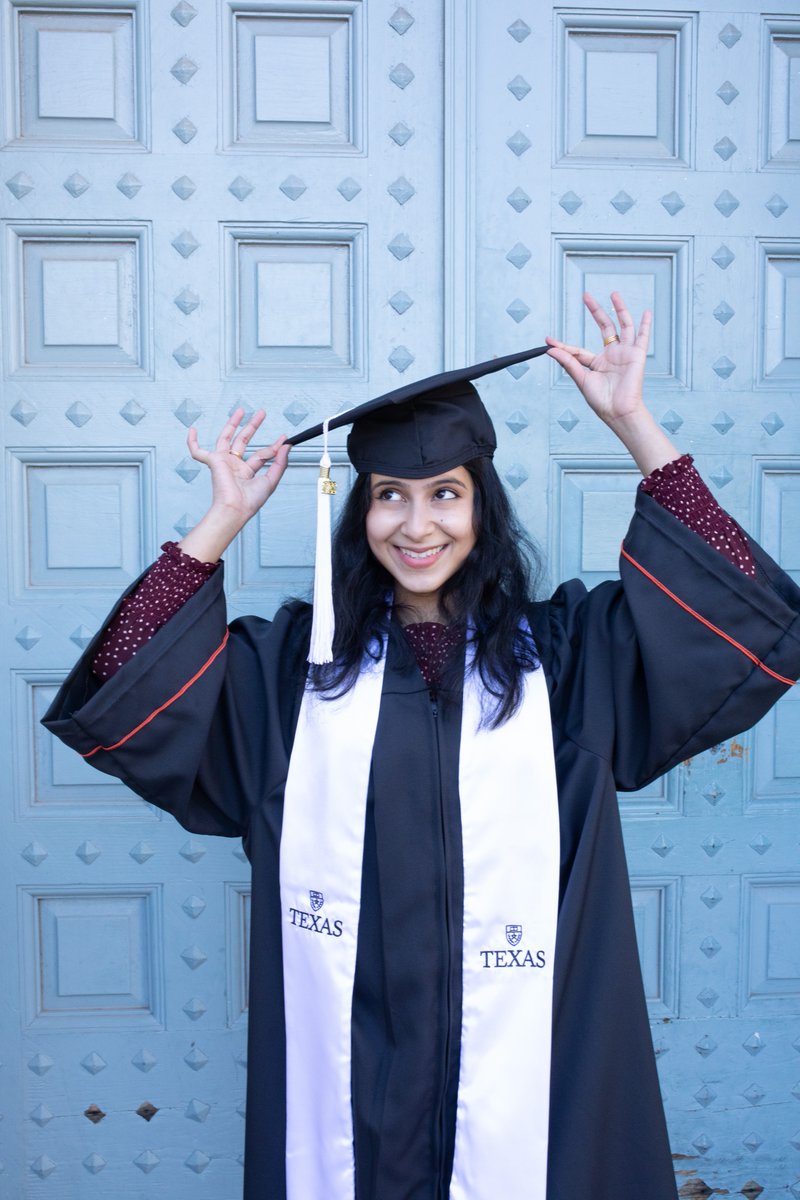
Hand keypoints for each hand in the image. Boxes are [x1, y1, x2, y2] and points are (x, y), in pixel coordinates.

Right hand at [179, 408, 290, 560]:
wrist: (235, 508)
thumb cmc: (251, 501)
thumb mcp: (271, 480)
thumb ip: (280, 462)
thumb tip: (287, 446)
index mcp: (247, 472)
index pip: (261, 454)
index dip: (274, 446)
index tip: (284, 438)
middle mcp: (234, 466)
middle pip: (243, 441)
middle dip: (252, 426)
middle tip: (261, 413)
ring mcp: (223, 462)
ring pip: (226, 438)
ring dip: (233, 423)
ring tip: (241, 410)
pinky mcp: (213, 462)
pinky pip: (197, 451)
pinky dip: (192, 442)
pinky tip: (192, 430)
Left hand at [545, 291, 649, 425]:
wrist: (618, 411)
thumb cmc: (601, 401)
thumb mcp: (581, 379)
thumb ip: (568, 362)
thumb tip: (551, 349)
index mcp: (596, 364)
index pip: (578, 350)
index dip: (563, 345)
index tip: (548, 340)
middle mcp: (611, 355)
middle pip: (604, 327)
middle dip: (595, 311)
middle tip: (586, 296)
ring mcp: (625, 353)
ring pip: (623, 326)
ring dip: (619, 309)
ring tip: (613, 294)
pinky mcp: (637, 355)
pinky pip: (642, 337)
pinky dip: (645, 325)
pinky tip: (646, 312)